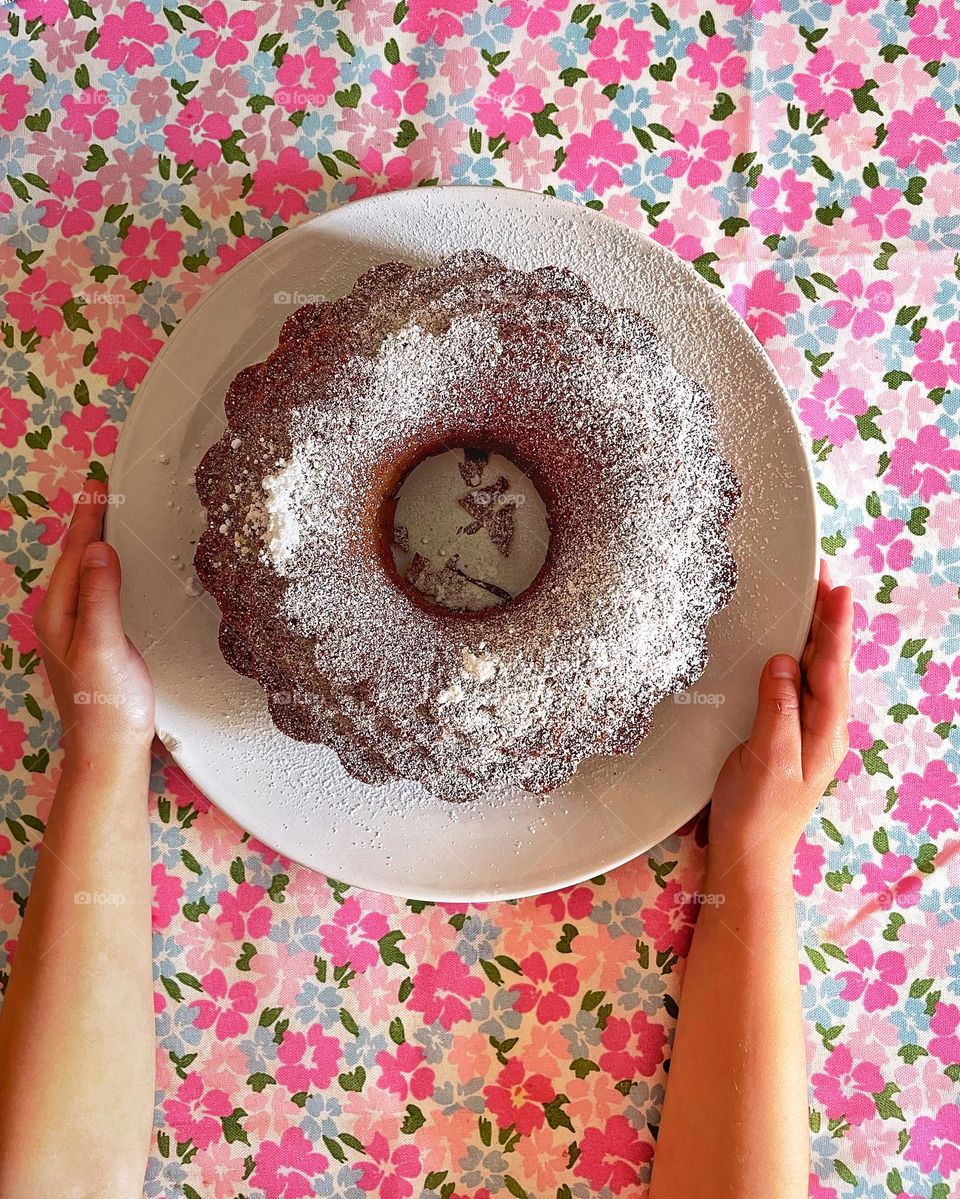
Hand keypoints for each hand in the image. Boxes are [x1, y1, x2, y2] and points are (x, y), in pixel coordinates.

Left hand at [34, 479, 154, 760]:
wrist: (110, 749)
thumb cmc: (106, 705)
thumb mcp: (103, 644)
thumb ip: (100, 596)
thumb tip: (100, 550)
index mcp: (59, 613)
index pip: (76, 553)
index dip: (89, 518)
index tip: (99, 486)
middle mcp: (62, 618)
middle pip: (76, 559)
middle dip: (89, 523)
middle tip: (103, 492)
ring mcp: (76, 630)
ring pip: (86, 574)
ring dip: (97, 544)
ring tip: (108, 518)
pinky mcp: (95, 641)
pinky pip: (97, 591)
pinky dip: (107, 569)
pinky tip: (116, 568)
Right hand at [708, 561, 852, 867]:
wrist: (748, 852)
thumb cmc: (756, 812)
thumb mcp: (767, 759)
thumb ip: (778, 709)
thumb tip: (783, 662)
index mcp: (823, 731)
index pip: (832, 667)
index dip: (834, 626)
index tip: (836, 589)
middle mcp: (821, 727)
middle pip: (829, 662)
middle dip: (828, 619)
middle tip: (824, 578)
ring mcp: (805, 731)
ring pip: (815, 671)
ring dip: (814, 634)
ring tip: (812, 599)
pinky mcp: (785, 734)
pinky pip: (797, 685)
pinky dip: (796, 657)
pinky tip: (788, 647)